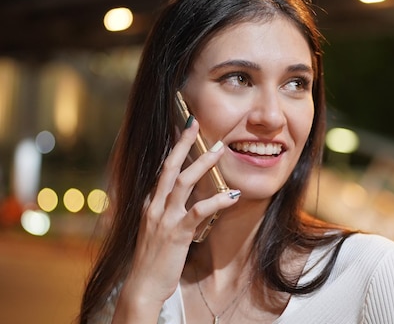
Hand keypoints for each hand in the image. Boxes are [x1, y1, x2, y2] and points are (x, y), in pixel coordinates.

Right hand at [112, 119, 238, 322]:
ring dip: (202, 164)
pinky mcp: (176, 234)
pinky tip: (233, 196)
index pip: (160, 170)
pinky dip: (217, 201)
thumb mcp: (156, 230)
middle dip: (182, 144)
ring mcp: (164, 219)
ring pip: (182, 183)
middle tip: (194, 124)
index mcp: (150, 205)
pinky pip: (198, 212)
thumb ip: (167, 212)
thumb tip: (182, 200)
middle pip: (168, 168)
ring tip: (220, 150)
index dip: (172, 149)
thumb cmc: (152, 260)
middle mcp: (154, 207)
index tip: (182, 130)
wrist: (142, 286)